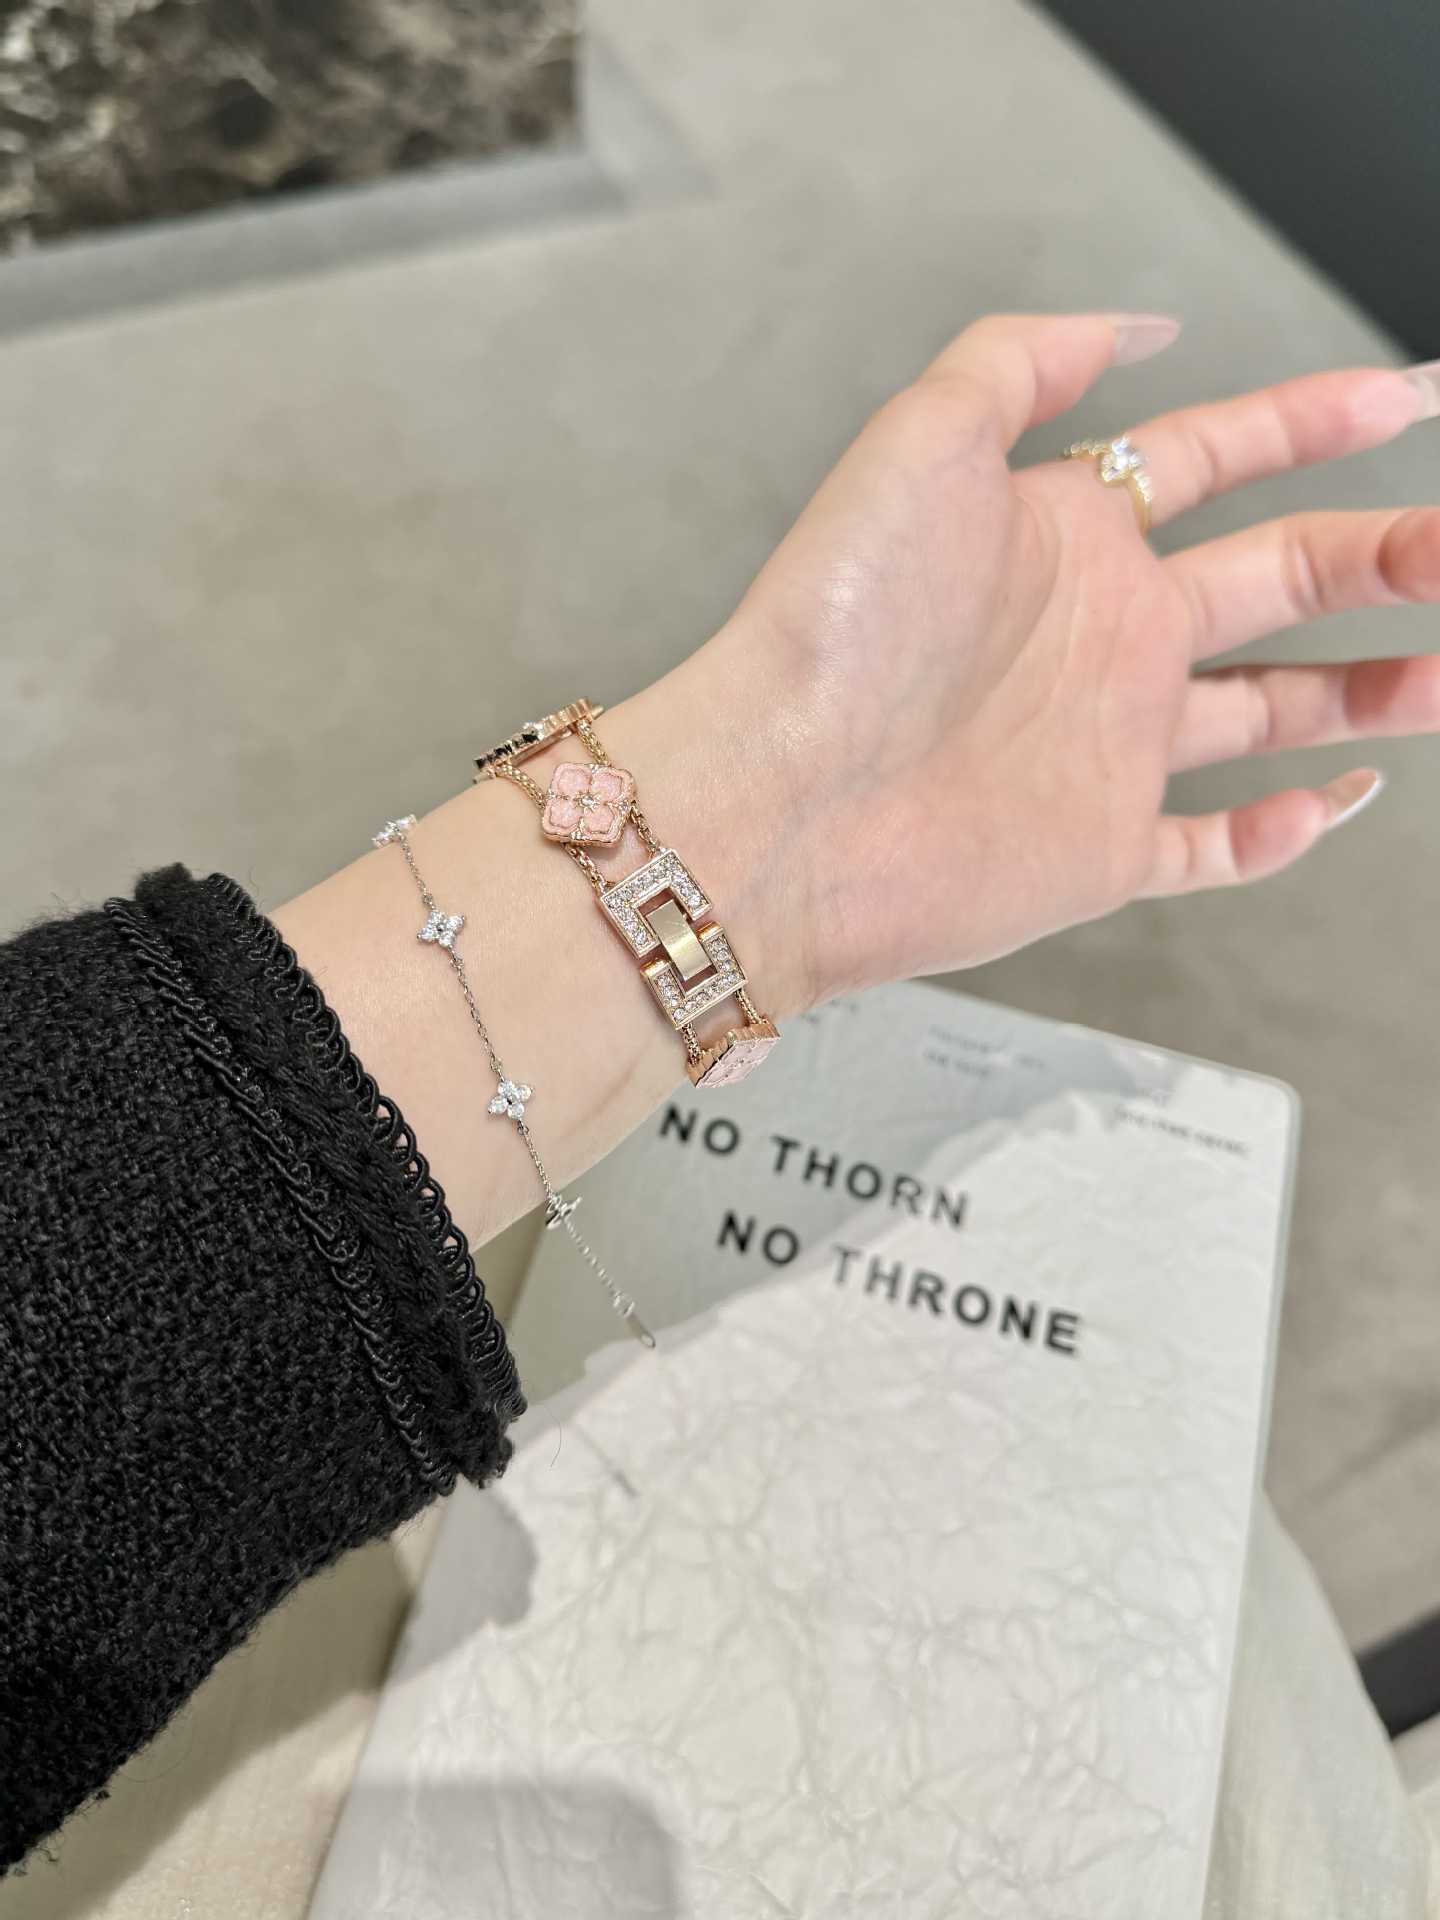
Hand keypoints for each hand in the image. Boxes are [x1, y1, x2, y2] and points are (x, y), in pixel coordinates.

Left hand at [707, 312, 1439, 1004]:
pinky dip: (1280, 833)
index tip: (1408, 397)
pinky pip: (1212, 846)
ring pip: (1275, 712)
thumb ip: (1024, 359)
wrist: (780, 802)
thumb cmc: (834, 627)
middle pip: (1277, 579)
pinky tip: (1335, 800)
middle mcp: (1099, 636)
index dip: (1313, 421)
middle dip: (1382, 553)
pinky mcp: (1100, 847)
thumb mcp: (921, 436)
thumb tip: (1136, 326)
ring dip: (1372, 689)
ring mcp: (1107, 746)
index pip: (1218, 458)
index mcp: (1066, 535)